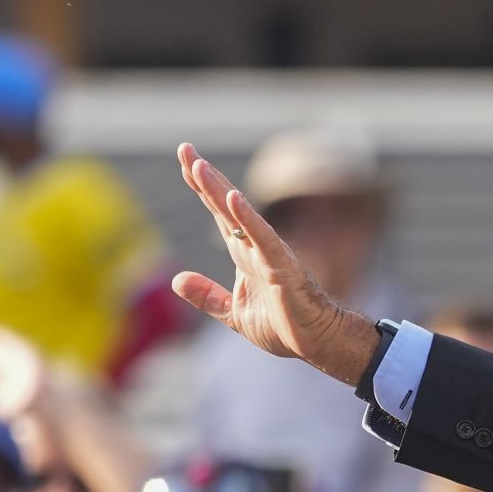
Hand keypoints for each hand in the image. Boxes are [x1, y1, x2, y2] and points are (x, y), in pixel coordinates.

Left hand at [170, 144, 373, 380]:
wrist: (316, 343)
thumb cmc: (284, 328)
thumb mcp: (233, 313)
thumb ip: (206, 296)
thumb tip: (176, 280)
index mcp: (243, 255)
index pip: (218, 214)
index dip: (201, 189)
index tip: (186, 162)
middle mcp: (253, 247)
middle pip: (223, 205)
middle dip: (203, 177)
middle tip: (184, 148)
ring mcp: (268, 254)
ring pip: (239, 216)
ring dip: (218, 190)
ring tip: (200, 165)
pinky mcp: (282, 267)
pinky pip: (263, 239)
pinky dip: (249, 218)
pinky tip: (233, 199)